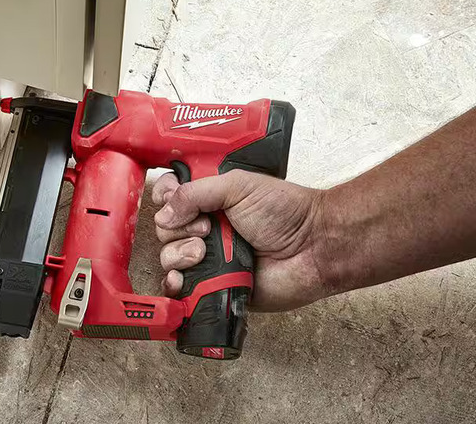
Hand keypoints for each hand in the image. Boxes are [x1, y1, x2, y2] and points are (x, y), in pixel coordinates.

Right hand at [152, 170, 328, 310]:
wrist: (312, 247)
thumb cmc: (286, 212)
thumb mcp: (238, 185)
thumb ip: (195, 192)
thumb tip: (163, 213)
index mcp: (210, 200)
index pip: (169, 197)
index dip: (165, 199)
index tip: (175, 201)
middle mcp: (206, 228)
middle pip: (164, 229)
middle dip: (176, 229)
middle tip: (206, 228)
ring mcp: (208, 258)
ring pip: (168, 258)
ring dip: (178, 254)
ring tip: (203, 252)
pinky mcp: (213, 285)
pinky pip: (180, 289)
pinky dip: (174, 284)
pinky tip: (182, 278)